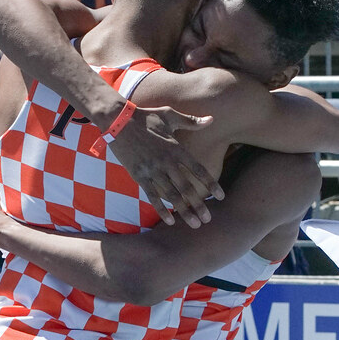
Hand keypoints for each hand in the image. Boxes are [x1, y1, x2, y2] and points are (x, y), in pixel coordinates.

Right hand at [111, 106, 223, 228]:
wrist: (117, 121)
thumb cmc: (145, 117)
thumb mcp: (169, 115)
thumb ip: (191, 121)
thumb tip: (212, 119)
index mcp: (176, 148)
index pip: (198, 169)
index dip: (210, 184)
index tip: (221, 196)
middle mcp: (166, 162)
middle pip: (187, 187)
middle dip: (199, 205)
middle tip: (208, 219)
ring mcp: (152, 170)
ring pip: (171, 195)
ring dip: (184, 211)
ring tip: (195, 224)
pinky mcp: (139, 176)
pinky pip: (152, 196)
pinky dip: (161, 209)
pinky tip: (171, 221)